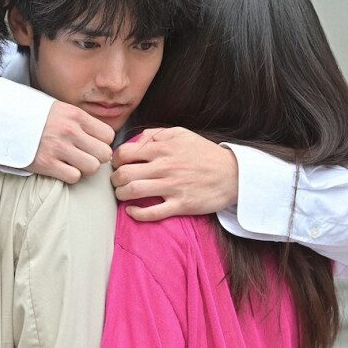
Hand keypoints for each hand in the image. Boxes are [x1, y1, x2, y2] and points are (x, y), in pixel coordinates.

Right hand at [26, 101, 114, 183]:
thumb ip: (80, 121)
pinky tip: (62, 168)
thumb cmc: (35, 116)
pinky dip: (70, 175)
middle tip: (85, 155)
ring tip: (74, 162)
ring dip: (85, 168)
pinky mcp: (46, 163)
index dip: (103, 142)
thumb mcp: (60, 109)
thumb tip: (102, 137)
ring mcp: (58, 148)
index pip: (108, 135)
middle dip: (97, 157)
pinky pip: (74, 177)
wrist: (5, 120)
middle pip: (104, 153)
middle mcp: (70, 131)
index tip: (93, 144)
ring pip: (92, 167)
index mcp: (75, 115)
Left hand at [111, 127, 238, 220]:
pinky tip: (131, 211)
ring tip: (122, 194)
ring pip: (134, 191)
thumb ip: (157, 134)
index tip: (117, 164)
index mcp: (163, 148)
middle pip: (125, 173)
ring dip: (121, 194)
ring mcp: (172, 186)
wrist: (233, 174)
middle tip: (116, 181)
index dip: (115, 160)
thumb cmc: (205, 153)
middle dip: (114, 179)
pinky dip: (136, 213)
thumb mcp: (182, 134)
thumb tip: (137, 140)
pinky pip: (152, 213)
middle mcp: (165, 166)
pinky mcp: (181, 205)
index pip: (125, 152)